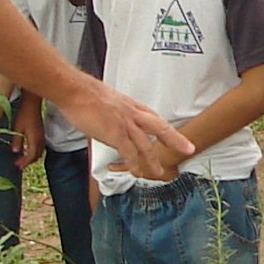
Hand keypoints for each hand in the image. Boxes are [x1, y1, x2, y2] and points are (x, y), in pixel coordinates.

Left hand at [11, 99, 44, 169]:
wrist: (32, 104)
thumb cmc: (24, 115)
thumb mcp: (17, 128)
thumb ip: (17, 141)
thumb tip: (15, 151)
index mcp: (34, 139)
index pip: (31, 155)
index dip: (24, 162)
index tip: (17, 166)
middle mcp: (40, 140)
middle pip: (36, 155)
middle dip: (28, 162)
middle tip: (18, 164)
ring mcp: (42, 136)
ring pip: (39, 152)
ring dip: (32, 157)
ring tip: (23, 159)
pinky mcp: (41, 133)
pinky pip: (40, 147)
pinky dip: (34, 152)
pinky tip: (28, 150)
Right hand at [64, 81, 192, 180]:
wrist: (74, 90)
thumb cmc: (85, 94)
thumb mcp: (108, 100)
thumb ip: (115, 111)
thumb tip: (112, 118)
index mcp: (131, 105)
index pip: (153, 117)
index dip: (164, 128)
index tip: (174, 135)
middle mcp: (132, 113)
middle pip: (160, 127)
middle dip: (175, 139)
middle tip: (188, 149)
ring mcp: (124, 123)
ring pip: (145, 144)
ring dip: (153, 160)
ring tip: (159, 172)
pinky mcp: (114, 133)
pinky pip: (128, 152)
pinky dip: (134, 163)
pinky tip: (137, 173)